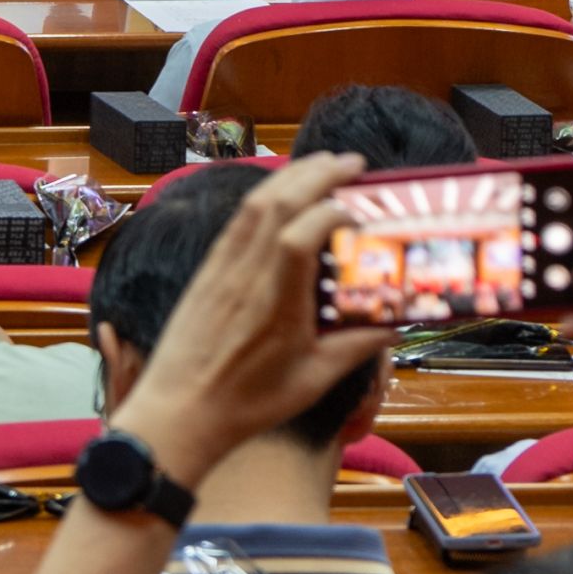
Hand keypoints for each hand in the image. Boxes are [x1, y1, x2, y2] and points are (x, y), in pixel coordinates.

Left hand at [98, 153, 388, 484]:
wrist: (178, 412)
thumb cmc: (247, 404)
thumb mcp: (312, 381)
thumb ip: (354, 348)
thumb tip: (394, 325)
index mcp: (276, 301)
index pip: (301, 235)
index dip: (332, 211)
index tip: (361, 207)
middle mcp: (246, 274)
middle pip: (278, 204)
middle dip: (316, 173)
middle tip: (352, 161)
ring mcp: (221, 269)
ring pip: (253, 206)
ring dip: (288, 176)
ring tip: (320, 163)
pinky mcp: (206, 272)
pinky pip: (235, 223)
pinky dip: (260, 198)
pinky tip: (277, 193)